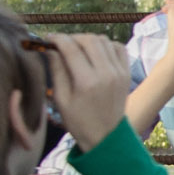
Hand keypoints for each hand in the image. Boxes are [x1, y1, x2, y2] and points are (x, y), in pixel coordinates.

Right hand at [37, 33, 131, 150]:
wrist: (105, 137)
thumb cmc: (79, 121)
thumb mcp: (61, 99)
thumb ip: (56, 70)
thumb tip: (50, 49)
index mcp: (86, 82)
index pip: (71, 48)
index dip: (57, 39)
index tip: (48, 39)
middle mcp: (105, 74)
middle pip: (88, 40)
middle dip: (72, 38)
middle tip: (62, 45)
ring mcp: (118, 72)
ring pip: (103, 40)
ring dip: (88, 40)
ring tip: (78, 49)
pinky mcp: (126, 73)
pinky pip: (118, 47)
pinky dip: (106, 45)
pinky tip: (96, 53)